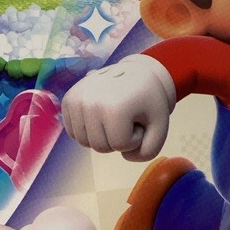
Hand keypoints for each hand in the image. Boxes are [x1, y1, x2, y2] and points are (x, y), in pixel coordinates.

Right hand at [62, 55, 176, 162]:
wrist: (137, 73)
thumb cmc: (149, 101)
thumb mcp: (160, 127)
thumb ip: (148, 152)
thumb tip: (124, 157)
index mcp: (114, 107)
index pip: (120, 146)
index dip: (134, 138)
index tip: (139, 120)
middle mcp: (90, 102)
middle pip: (100, 147)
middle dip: (117, 139)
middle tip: (127, 118)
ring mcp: (76, 99)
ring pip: (85, 142)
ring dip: (102, 136)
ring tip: (114, 116)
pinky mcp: (68, 100)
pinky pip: (73, 132)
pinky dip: (88, 130)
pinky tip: (100, 115)